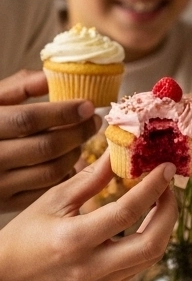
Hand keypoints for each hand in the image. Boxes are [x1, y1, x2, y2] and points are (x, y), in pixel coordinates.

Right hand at [0, 70, 99, 211]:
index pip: (29, 119)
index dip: (62, 112)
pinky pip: (46, 192)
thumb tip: (50, 77)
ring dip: (75, 155)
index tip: (87, 105)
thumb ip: (18, 87)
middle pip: (46, 147)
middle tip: (93, 122)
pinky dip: (64, 177)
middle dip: (77, 133)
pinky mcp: (7, 203)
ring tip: (81, 141)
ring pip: (51, 172)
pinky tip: (68, 163)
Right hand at [0, 151, 177, 280]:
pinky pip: (141, 265)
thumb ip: (91, 177)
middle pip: (152, 244)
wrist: (10, 277)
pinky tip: (147, 220)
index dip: (153, 188)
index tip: (167, 168)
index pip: (127, 212)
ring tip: (160, 199)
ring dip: (164, 226)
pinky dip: (151, 240)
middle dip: (170, 212)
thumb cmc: (27, 233)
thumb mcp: (54, 199)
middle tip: (168, 187)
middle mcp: (93, 267)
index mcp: (75, 240)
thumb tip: (119, 152)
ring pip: (152, 256)